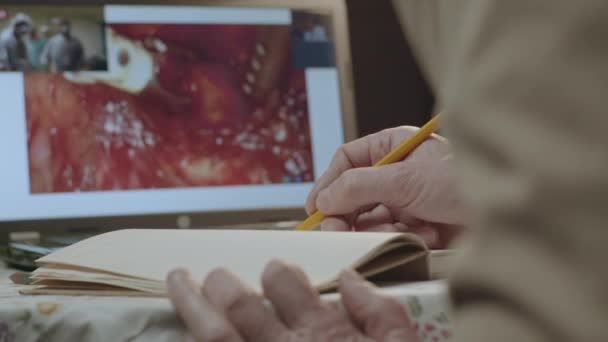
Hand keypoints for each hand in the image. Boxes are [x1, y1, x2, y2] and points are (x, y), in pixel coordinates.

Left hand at [167, 261, 419, 341]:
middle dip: (222, 282)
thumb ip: (382, 313)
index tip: (273, 272)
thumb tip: (349, 278)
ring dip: (192, 304)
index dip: (276, 271)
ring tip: (177, 281)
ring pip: (214, 335)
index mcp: (323, 334)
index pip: (285, 283)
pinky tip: (184, 337)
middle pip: (240, 303)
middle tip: (213, 276)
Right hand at [306, 126, 463, 247]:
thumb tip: (325, 199)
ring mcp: (407, 199)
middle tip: (337, 229)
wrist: (508, 216)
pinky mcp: (418, 224)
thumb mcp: (406, 179)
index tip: (315, 207)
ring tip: (391, 232)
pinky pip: (392, 233)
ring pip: (371, 217)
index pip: (347, 160)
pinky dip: (400, 238)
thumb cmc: (464, 182)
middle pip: (354, 192)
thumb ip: (359, 187)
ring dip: (376, 228)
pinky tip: (422, 235)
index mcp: (393, 147)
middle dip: (347, 212)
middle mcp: (397, 172)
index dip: (328, 183)